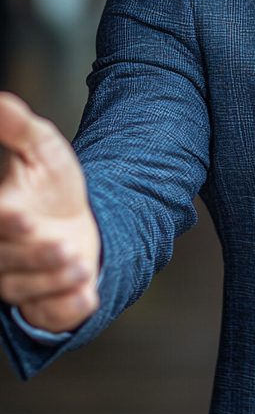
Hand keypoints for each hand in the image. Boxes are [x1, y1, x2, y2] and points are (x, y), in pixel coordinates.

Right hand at [0, 92, 99, 332]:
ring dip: (52, 278)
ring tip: (80, 261)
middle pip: (4, 260)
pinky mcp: (43, 308)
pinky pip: (49, 315)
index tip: (23, 215)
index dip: (5, 224)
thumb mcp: (42, 150)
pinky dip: (66, 307)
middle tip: (58, 242)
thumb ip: (18, 128)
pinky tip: (86, 294)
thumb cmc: (54, 186)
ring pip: (24, 289)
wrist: (87, 222)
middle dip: (33, 255)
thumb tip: (0, 99)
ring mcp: (19, 285)